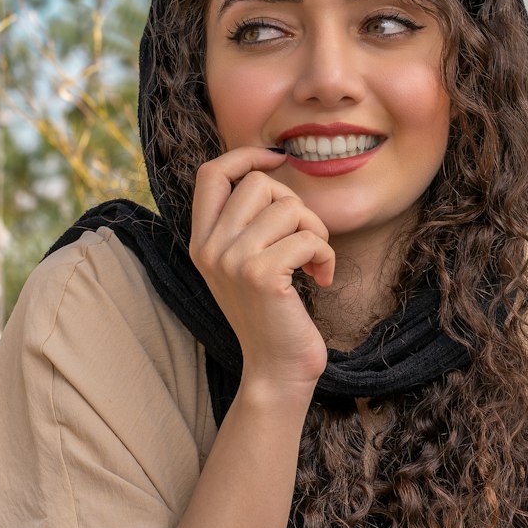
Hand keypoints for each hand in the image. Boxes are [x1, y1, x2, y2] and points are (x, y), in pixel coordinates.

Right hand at [189, 146, 334, 397]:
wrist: (276, 371)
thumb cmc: (272, 314)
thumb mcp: (245, 263)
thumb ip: (245, 222)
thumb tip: (270, 166)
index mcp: (202, 242)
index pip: (210, 174)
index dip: (245, 156)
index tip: (278, 158)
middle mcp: (210, 248)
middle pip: (259, 183)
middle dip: (295, 205)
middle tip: (303, 240)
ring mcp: (233, 261)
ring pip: (290, 208)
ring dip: (316, 233)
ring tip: (313, 263)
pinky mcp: (262, 276)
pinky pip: (308, 238)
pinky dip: (326, 256)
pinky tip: (322, 279)